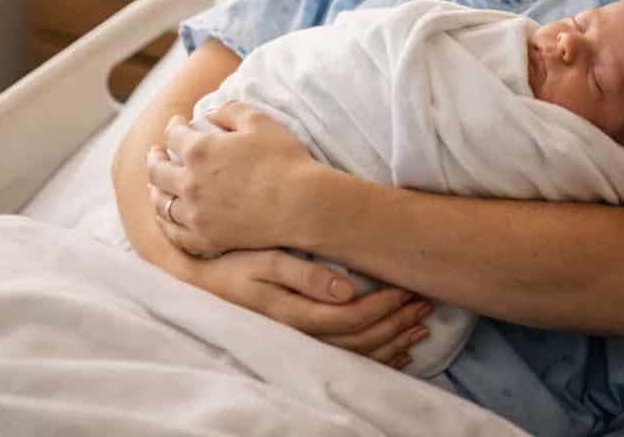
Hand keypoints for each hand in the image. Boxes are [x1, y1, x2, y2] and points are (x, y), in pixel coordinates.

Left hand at [148, 102, 321, 255]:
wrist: (301, 205)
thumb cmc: (284, 160)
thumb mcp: (260, 122)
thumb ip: (230, 110)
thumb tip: (209, 112)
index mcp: (200, 150)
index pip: (173, 134)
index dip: (173, 125)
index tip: (177, 122)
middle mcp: (189, 182)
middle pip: (157, 170)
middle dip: (155, 157)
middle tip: (156, 153)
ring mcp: (195, 214)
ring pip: (161, 203)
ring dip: (155, 190)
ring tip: (156, 186)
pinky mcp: (206, 237)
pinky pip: (174, 233)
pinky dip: (166, 223)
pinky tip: (168, 218)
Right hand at [179, 249, 434, 364]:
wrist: (197, 283)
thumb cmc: (233, 264)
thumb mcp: (265, 261)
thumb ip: (305, 275)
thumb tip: (348, 289)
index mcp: (293, 315)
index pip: (353, 317)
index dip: (386, 304)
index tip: (410, 286)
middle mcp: (299, 338)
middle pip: (361, 340)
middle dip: (397, 322)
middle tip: (426, 301)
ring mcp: (299, 346)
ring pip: (357, 355)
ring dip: (393, 341)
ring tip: (421, 325)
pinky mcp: (299, 347)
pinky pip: (345, 362)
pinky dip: (378, 359)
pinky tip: (399, 352)